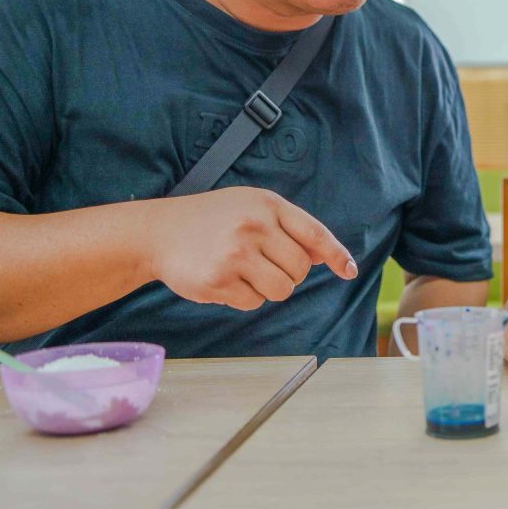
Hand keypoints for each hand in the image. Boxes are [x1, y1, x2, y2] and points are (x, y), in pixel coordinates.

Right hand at [148, 187, 356, 310]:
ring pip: (282, 290)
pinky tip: (225, 279)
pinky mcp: (218, 281)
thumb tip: (326, 256)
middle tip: (263, 263)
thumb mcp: (252, 206)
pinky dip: (244, 297)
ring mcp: (235, 254)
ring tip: (245, 271)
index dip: (337, 255)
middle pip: (300, 269)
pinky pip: (253, 303)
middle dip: (289, 273)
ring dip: (269, 288)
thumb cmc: (212, 219)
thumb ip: (289, 226)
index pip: (314, 233)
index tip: (349, 271)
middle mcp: (254, 227)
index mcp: (267, 205)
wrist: (157, 232)